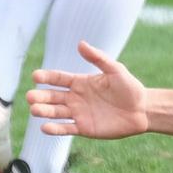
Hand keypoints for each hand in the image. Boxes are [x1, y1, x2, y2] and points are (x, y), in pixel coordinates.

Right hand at [27, 42, 149, 139]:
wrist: (142, 110)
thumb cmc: (129, 87)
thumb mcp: (115, 69)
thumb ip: (98, 58)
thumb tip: (80, 44)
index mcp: (81, 82)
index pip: (58, 79)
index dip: (46, 77)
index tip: (35, 76)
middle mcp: (76, 98)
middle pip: (53, 97)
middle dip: (41, 96)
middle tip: (30, 96)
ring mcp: (78, 113)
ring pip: (56, 112)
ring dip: (44, 111)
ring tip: (34, 109)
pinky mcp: (84, 128)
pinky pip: (66, 128)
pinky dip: (55, 129)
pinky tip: (44, 127)